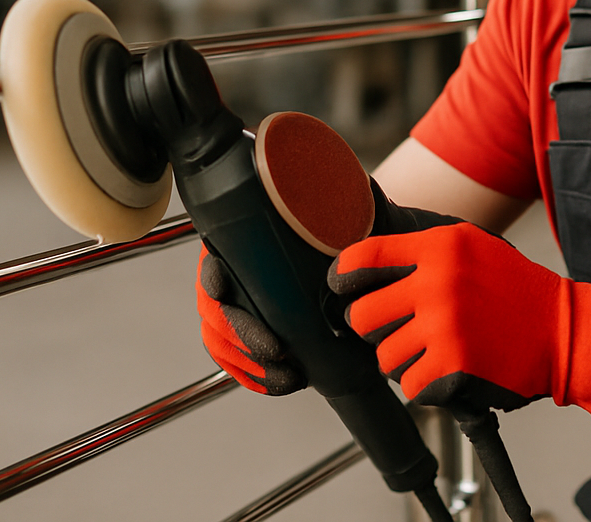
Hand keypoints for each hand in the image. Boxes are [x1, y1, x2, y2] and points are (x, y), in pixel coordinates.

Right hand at [194, 179, 459, 394]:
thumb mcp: (359, 212)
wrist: (379, 251)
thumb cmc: (364, 224)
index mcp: (251, 229)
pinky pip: (236, 359)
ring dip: (246, 362)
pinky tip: (279, 381)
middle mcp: (239, 263)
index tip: (222, 288)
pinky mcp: (258, 327)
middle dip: (238, 334)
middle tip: (274, 350)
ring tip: (285, 376)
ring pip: (220, 336)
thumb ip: (353, 209)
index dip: (212, 274)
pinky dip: (252, 375)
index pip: (215, 253)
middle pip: (215, 304)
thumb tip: (350, 222)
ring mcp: (244, 298)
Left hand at [326, 221, 590, 423]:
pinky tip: (444, 373)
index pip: (365, 257)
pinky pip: (411, 385)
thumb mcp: (474, 248)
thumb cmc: (518, 292)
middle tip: (394, 331)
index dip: (342, 277)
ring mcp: (444, 324)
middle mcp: (438, 281)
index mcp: (440, 247)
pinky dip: (424, 387)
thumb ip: (426, 252)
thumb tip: (369, 264)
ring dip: (401, 362)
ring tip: (428, 354)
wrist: (563, 331)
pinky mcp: (453, 364)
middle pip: (362, 314)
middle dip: (372, 329)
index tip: (341, 289)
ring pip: (384, 356)